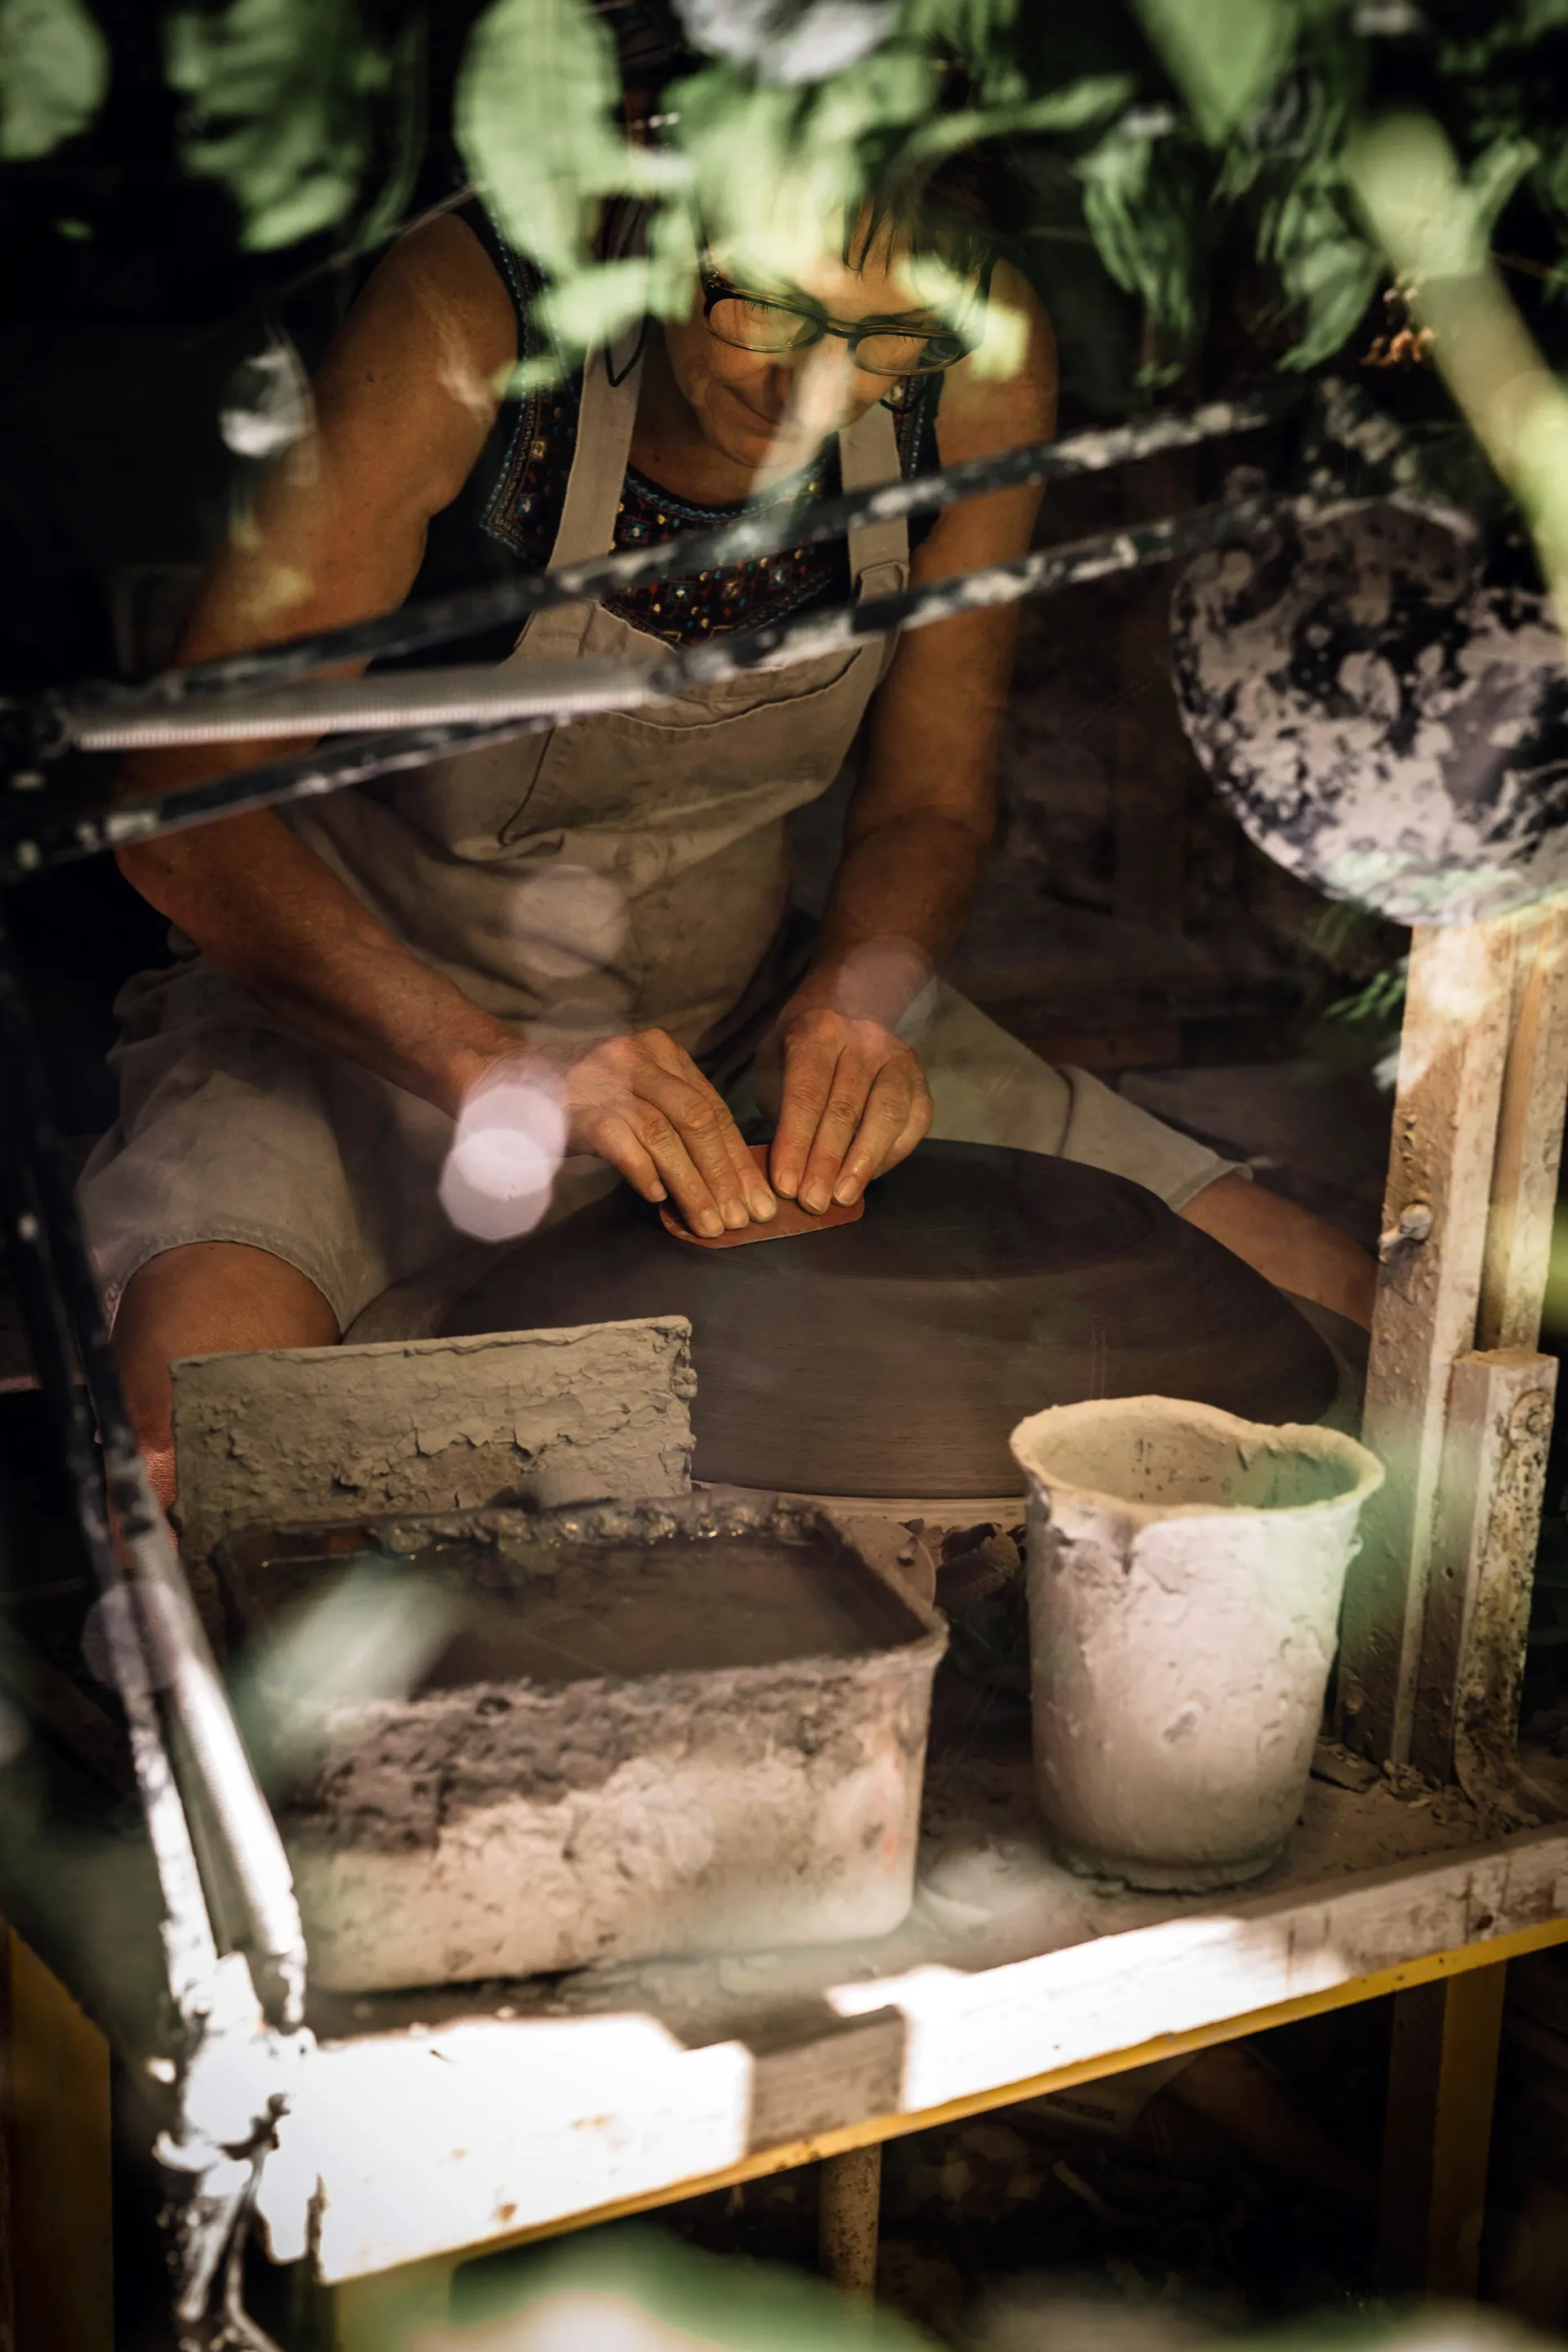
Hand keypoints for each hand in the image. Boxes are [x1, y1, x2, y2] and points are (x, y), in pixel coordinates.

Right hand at [559, 1028, 775, 1236]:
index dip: (739, 1159)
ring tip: (708, 1224)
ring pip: (665, 1134)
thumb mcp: (637, 1094)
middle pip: (698, 1119)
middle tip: (740, 1219)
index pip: (714, 1108)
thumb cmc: (584, 1098)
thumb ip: (677, 1121)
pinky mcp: (575, 1106)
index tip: (758, 1201)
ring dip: (692, 1185)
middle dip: (724, 1175)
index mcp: (663, 1052)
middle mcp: (638, 1057)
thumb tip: (730, 1179)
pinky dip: (643, 1171)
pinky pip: (620, 1141)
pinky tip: (657, 1198)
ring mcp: (606, 1079)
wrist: (510, 1081)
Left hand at [756, 1007, 930, 1211]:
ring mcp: (899, 1060)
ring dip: (862, 1164)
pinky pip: (912, 1125)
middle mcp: (864, 1040)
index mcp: (819, 1033)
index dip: (796, 1143)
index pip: (807, 1095)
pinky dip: (889, 1157)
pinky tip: (865, 1179)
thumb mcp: (773, 1070)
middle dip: (827, 1162)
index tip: (786, 1185)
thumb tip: (788, 1173)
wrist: (839, 1016)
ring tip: (842, 1197)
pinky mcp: (920, 1083)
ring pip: (886, 1117)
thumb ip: (779, 1114)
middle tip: (812, 1201)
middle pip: (846, 1110)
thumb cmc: (797, 1055)